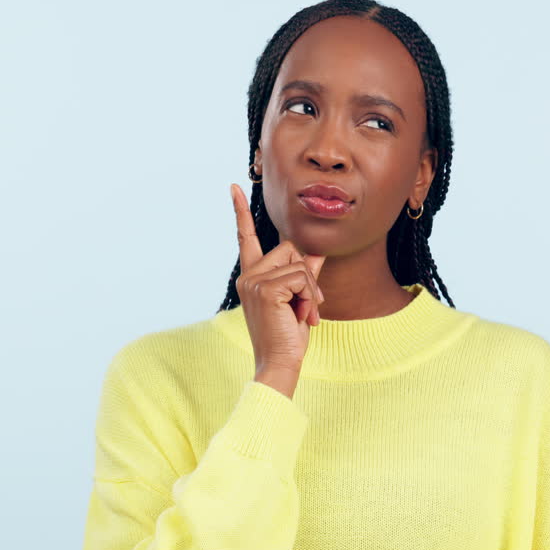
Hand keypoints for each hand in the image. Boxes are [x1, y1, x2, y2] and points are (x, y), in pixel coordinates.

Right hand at [230, 183, 326, 382]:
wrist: (280, 363)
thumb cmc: (288, 335)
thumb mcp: (299, 299)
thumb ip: (304, 274)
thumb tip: (316, 252)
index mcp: (251, 276)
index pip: (245, 238)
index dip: (241, 212)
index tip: (233, 186)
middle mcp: (248, 276)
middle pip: (289, 248)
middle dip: (307, 274)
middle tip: (306, 305)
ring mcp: (254, 281)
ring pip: (299, 263)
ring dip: (312, 290)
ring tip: (304, 314)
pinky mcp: (265, 289)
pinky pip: (302, 277)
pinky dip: (311, 296)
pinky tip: (302, 316)